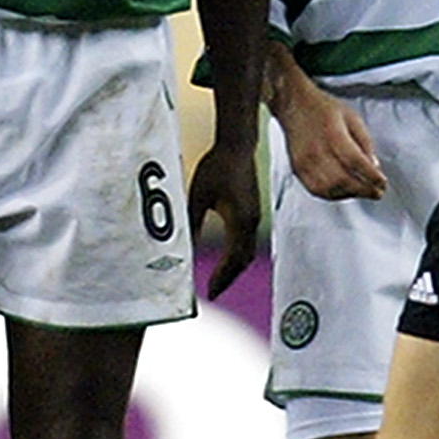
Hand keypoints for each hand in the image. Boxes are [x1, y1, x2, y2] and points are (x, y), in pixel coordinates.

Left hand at [188, 139, 262, 297]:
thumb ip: (192, 223)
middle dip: (228, 277)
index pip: (233, 259)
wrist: (237, 145)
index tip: (210, 292)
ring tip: (219, 279)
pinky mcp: (252, 211)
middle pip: (243, 260)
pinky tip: (227, 257)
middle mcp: (251, 222)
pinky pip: (246, 240)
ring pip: (246, 251)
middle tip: (213, 291)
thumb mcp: (198, 196)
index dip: (222, 278)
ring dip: (234, 267)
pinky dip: (237, 254)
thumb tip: (185, 249)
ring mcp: (254, 216)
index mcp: (241, 221)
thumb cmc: (218, 166)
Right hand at [273, 83, 385, 201]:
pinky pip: (316, 190)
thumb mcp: (353, 118)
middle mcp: (317, 151)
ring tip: (362, 191)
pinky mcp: (298, 168)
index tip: (383, 183)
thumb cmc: (322, 109)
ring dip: (349, 194)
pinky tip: (343, 191)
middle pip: (343, 180)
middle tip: (377, 192)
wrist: (294, 105)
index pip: (356, 162)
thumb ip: (365, 142)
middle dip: (364, 190)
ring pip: (330, 189)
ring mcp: (305, 162)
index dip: (372, 177)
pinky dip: (333, 195)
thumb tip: (374, 165)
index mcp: (333, 135)